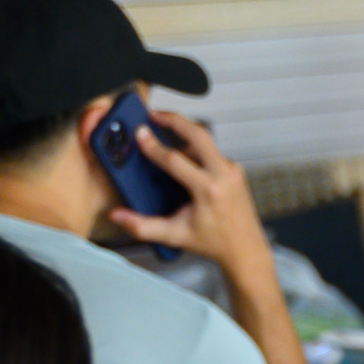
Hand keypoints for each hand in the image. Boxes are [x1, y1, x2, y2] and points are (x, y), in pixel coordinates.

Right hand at [112, 108, 276, 284]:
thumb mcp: (174, 235)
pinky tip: (182, 152)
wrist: (245, 249)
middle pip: (199, 134)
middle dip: (175, 120)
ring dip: (185, 132)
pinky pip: (212, 151)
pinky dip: (195, 147)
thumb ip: (143, 226)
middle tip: (155, 114)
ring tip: (164, 129)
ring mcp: (232, 170)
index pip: (176, 160)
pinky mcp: (235, 169)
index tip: (140, 134)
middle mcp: (224, 175)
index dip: (154, 146)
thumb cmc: (214, 242)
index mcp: (209, 190)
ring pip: (206, 141)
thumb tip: (118, 216)